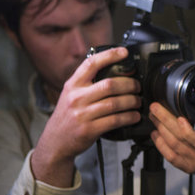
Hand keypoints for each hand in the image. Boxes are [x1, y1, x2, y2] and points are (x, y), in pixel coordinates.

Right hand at [32, 47, 140, 186]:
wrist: (56, 141)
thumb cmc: (68, 117)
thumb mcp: (71, 95)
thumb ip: (87, 84)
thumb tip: (114, 72)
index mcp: (73, 85)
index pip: (91, 63)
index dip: (110, 55)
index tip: (124, 52)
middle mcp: (76, 97)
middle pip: (110, 84)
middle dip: (130, 84)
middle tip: (138, 86)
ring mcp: (82, 114)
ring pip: (115, 103)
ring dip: (132, 101)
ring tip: (138, 102)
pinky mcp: (89, 129)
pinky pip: (115, 120)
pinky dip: (129, 117)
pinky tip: (134, 116)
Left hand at [149, 102, 194, 188]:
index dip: (187, 130)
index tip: (179, 117)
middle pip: (181, 141)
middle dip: (165, 122)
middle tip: (156, 108)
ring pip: (173, 147)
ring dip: (160, 130)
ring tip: (154, 117)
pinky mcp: (187, 168)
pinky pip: (170, 158)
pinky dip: (160, 145)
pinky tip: (156, 134)